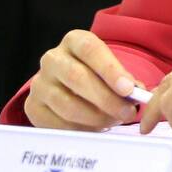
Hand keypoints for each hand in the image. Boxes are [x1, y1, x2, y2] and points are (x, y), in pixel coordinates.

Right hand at [23, 29, 143, 130]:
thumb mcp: (111, 70)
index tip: (129, 89)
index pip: (90, 50)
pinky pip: (57, 124)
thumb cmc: (96, 76)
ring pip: (67, 104)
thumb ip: (125, 80)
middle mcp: (52, 59)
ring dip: (96, 117)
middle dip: (106, 99)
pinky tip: (95, 129)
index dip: (110, 69)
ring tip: (113, 121)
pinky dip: (80, 130)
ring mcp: (39, 83)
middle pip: (77, 77)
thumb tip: (138, 94)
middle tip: (127, 113)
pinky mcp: (33, 107)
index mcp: (73, 41)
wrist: (68, 87)